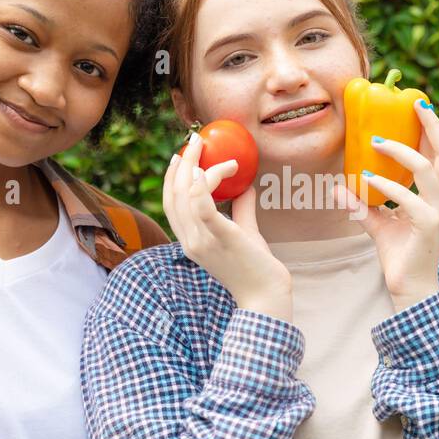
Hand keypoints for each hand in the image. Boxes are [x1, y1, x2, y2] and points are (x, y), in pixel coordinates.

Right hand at [165, 131, 292, 320]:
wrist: (267, 296)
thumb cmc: (256, 268)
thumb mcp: (245, 234)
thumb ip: (241, 211)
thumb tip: (246, 187)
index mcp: (191, 241)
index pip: (171, 205)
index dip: (171, 178)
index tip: (181, 158)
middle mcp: (190, 241)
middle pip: (173, 195)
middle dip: (180, 163)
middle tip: (194, 142)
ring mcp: (203, 241)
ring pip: (184, 195)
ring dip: (194, 166)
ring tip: (207, 149)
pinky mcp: (221, 238)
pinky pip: (203, 205)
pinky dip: (207, 182)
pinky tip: (223, 168)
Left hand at [333, 98, 438, 311]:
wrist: (410, 287)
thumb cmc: (400, 254)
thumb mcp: (379, 224)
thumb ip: (363, 204)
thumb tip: (338, 187)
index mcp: (436, 194)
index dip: (432, 128)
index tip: (419, 105)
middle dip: (432, 125)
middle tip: (415, 103)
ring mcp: (437, 211)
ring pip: (426, 169)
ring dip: (400, 151)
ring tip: (376, 142)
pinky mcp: (427, 226)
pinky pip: (407, 198)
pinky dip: (386, 186)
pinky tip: (366, 180)